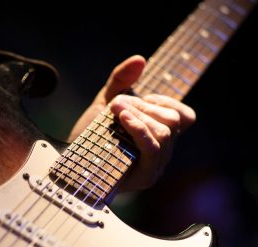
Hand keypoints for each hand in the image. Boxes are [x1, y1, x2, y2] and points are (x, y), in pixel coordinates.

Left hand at [68, 55, 195, 190]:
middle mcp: (162, 152)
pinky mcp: (145, 177)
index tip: (141, 98)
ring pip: (164, 133)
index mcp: (159, 135)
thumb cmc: (90, 134)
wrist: (71, 161)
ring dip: (138, 115)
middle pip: (173, 121)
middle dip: (145, 106)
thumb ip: (121, 80)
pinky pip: (152, 148)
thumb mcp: (106, 102)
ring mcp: (155, 166)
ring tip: (116, 110)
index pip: (186, 117)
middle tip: (118, 103)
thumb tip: (140, 59)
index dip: (167, 101)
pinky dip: (139, 129)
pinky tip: (123, 118)